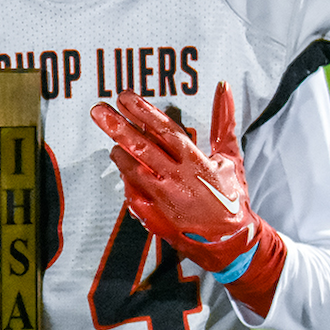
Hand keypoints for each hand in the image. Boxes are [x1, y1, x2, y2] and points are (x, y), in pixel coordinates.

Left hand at [90, 81, 270, 275]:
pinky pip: (133, 196)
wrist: (231, 243)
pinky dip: (127, 181)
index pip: (165, 131)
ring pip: (133, 172)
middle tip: (98, 111)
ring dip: (120, 154)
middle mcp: (178, 180)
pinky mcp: (156, 218)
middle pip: (142, 148)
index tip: (125, 97)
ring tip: (112, 143)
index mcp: (196, 163)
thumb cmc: (231, 196)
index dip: (143, 112)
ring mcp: (164, 201)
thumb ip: (223, 120)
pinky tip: (123, 169)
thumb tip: (223, 86)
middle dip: (117, 127)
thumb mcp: (230, 156)